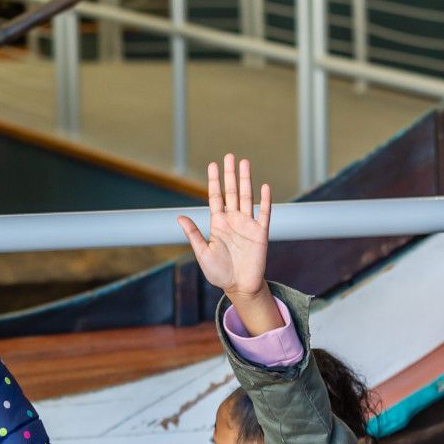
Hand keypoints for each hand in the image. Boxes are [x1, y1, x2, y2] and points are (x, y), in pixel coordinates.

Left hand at [178, 155, 282, 337]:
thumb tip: (179, 217)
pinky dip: (264, 200)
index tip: (213, 164)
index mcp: (218, 224)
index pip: (216, 197)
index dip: (214, 181)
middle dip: (230, 174)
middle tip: (229, 156)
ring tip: (245, 163)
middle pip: (231, 192)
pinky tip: (264, 186)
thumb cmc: (219, 272)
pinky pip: (264, 213)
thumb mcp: (202, 253)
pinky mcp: (260, 233)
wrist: (239, 287)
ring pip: (246, 197)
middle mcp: (233, 220)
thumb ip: (193, 234)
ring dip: (246, 180)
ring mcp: (247, 225)